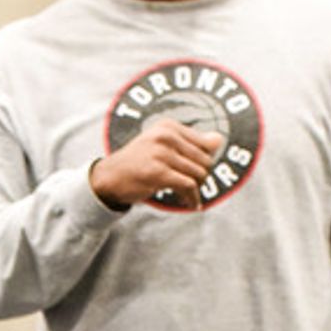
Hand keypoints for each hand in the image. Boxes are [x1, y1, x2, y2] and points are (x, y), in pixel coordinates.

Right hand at [89, 120, 225, 210]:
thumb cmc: (139, 163)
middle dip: (201, 177)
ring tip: (188, 196)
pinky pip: (189, 187)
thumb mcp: (163, 146)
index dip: (205, 163)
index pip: (205, 145)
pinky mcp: (158, 172)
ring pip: (199, 174)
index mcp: (169, 127)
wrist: (111, 177)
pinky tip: (190, 204)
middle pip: (205, 160)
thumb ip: (191, 143)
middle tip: (190, 187)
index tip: (196, 174)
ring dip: (197, 190)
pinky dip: (193, 198)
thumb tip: (219, 139)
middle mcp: (166, 136)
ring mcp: (161, 153)